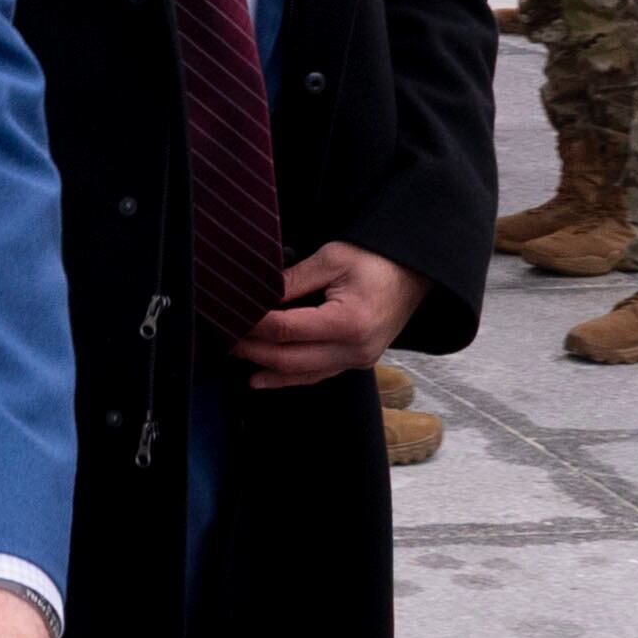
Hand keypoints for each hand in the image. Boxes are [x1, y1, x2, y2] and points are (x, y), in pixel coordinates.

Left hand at [237, 239, 426, 388]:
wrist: (414, 275)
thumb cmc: (377, 261)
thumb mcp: (332, 259)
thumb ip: (292, 281)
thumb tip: (255, 294)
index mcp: (348, 322)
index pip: (286, 329)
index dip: (253, 325)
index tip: (229, 315)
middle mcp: (354, 349)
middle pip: (289, 358)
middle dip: (252, 349)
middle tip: (223, 337)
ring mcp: (357, 360)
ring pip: (300, 373)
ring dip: (265, 366)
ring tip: (234, 355)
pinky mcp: (357, 362)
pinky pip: (315, 375)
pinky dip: (287, 377)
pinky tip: (261, 378)